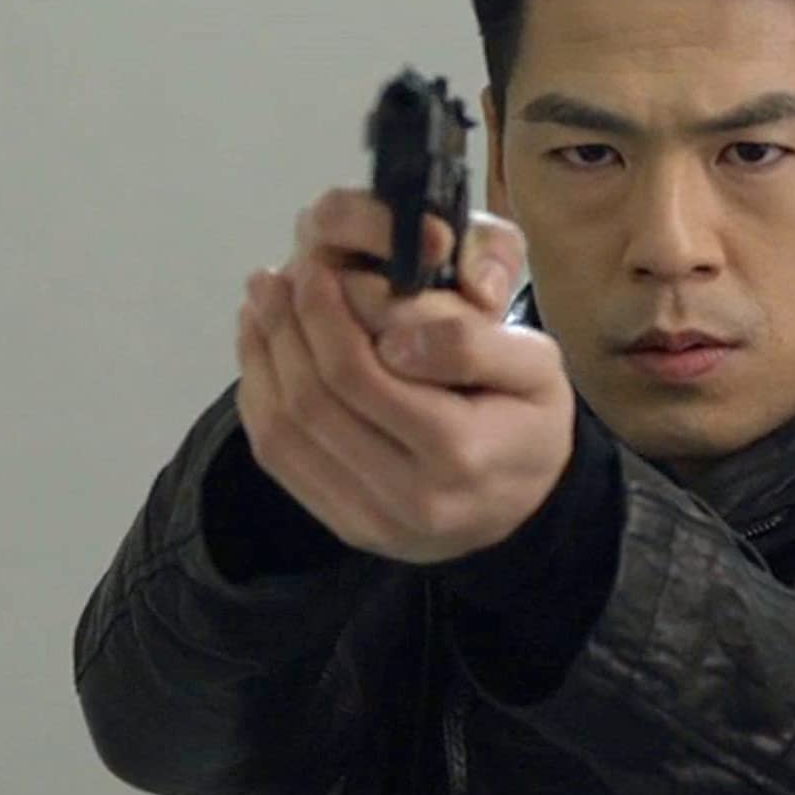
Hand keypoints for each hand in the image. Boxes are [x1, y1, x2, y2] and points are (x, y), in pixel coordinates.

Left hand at [233, 189, 575, 564]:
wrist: (529, 503)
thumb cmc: (529, 416)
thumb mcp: (535, 362)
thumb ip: (471, 341)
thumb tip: (394, 338)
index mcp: (459, 451)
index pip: (359, 375)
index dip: (323, 315)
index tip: (313, 267)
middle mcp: (410, 499)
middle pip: (313, 402)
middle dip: (285, 329)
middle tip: (273, 278)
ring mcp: (373, 522)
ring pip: (285, 433)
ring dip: (262, 359)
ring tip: (260, 305)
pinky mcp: (346, 528)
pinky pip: (280, 461)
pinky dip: (259, 400)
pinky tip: (261, 354)